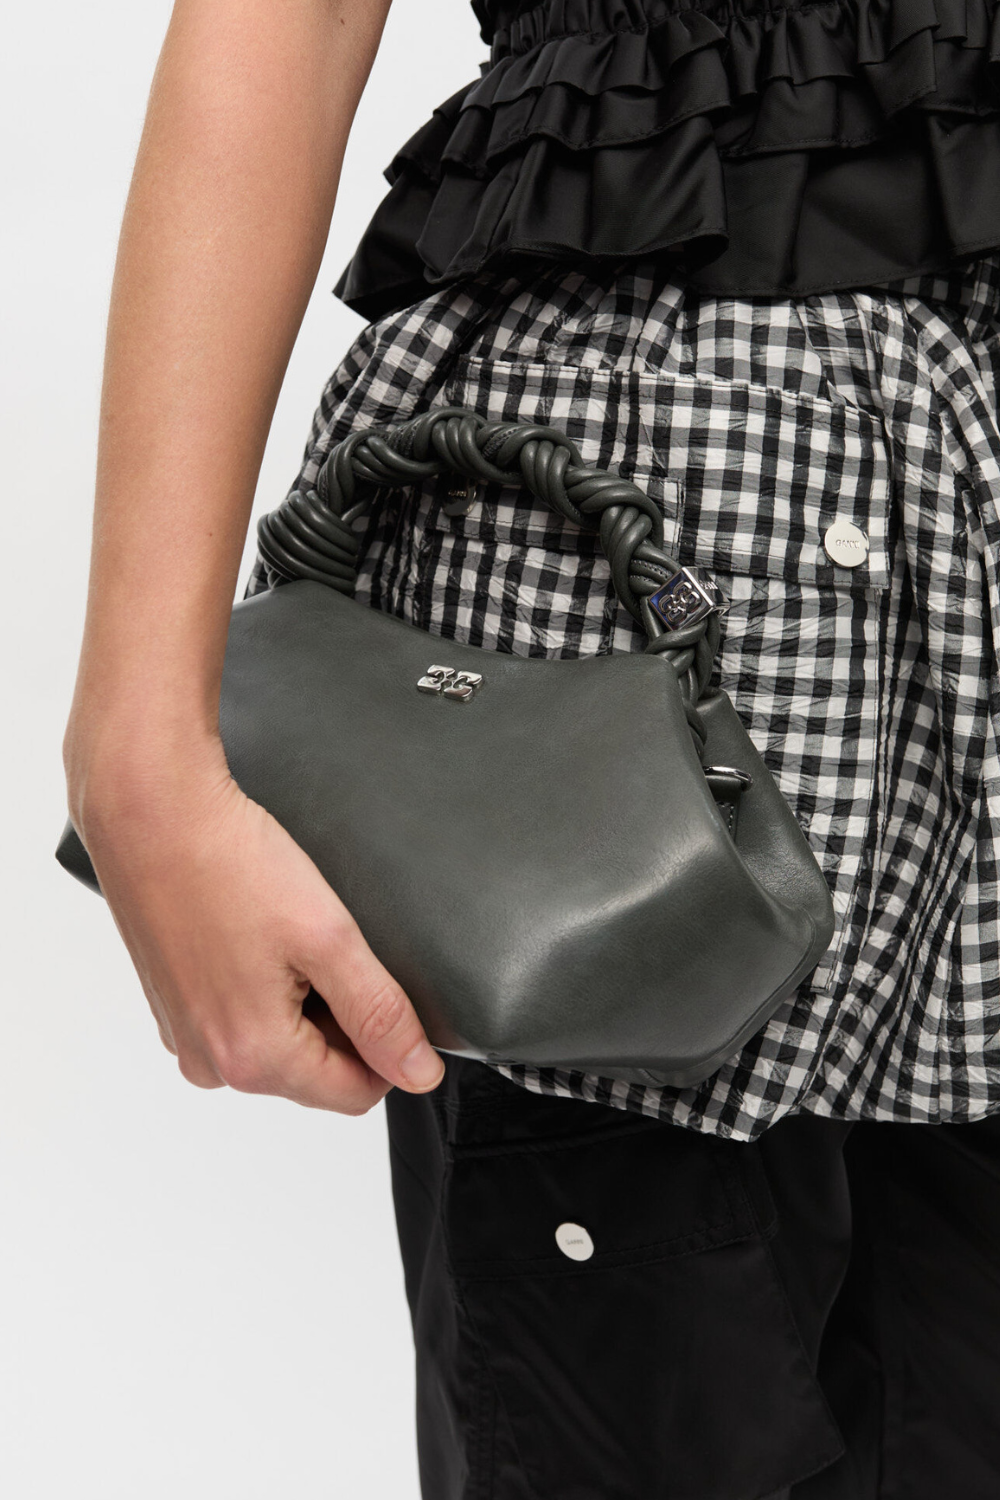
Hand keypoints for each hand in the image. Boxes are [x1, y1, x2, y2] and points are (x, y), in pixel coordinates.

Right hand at [73, 736, 444, 1112]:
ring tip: (286, 937)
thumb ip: (379, 1013)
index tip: (378, 986)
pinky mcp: (172, 1009)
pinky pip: (240, 1021)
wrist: (152, 813)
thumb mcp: (329, 938)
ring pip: (279, 1047)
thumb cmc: (229, 864)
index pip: (355, 1095)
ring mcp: (185, 1038)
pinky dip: (261, 988)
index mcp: (253, 1059)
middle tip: (325, 948)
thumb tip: (419, 1074)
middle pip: (315, 1073)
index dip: (386, 1045)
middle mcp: (211, 1065)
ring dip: (301, 1004)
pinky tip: (255, 935)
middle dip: (339, 1020)